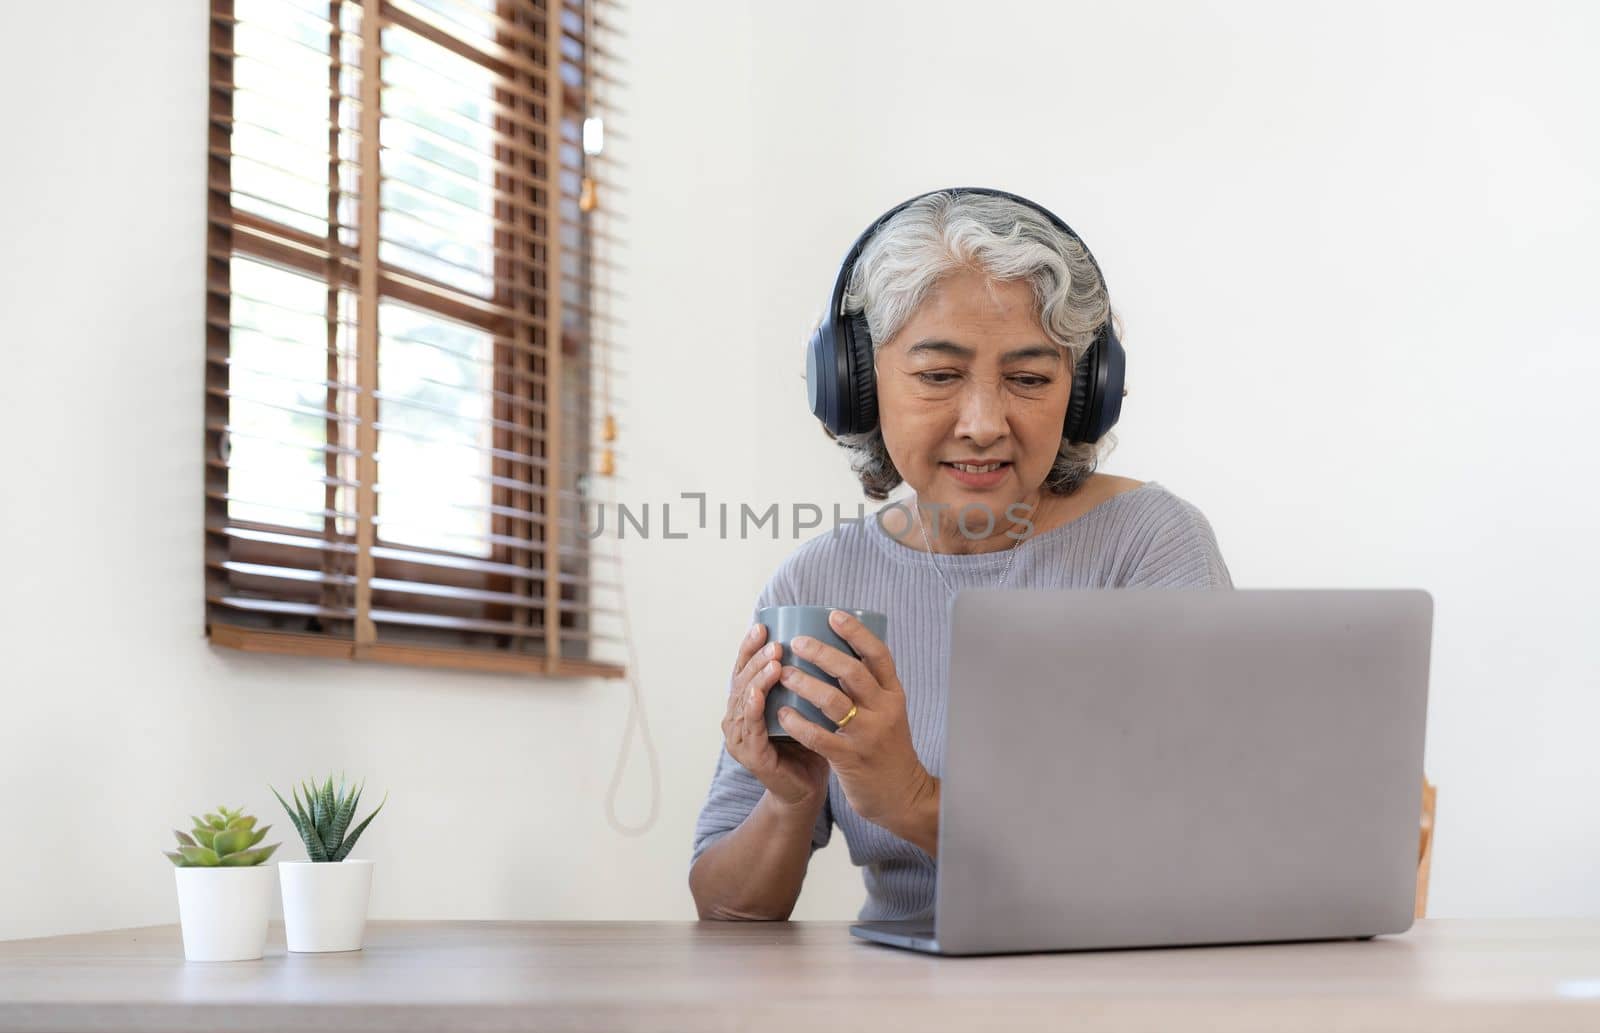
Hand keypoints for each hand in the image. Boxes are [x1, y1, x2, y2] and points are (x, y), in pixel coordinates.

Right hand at [721, 623, 830, 813]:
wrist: (808, 788)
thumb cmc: (810, 742)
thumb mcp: (804, 704)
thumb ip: (804, 679)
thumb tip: (824, 636)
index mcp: (748, 702)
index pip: (744, 669)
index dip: (749, 647)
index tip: (762, 624)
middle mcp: (738, 717)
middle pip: (741, 680)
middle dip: (756, 658)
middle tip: (773, 642)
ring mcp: (741, 738)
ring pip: (744, 701)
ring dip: (757, 678)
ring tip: (773, 661)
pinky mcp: (751, 757)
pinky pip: (751, 728)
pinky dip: (753, 708)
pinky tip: (757, 693)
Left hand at [774, 610, 934, 834]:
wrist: (902, 795)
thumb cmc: (887, 748)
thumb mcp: (888, 712)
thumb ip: (870, 688)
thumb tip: (838, 651)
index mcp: (893, 694)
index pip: (879, 655)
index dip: (856, 632)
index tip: (833, 615)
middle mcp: (884, 710)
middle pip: (853, 672)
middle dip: (822, 653)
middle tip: (796, 642)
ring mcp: (867, 735)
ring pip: (833, 701)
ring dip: (804, 684)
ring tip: (783, 673)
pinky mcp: (851, 758)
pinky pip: (820, 736)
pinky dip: (799, 722)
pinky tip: (782, 712)